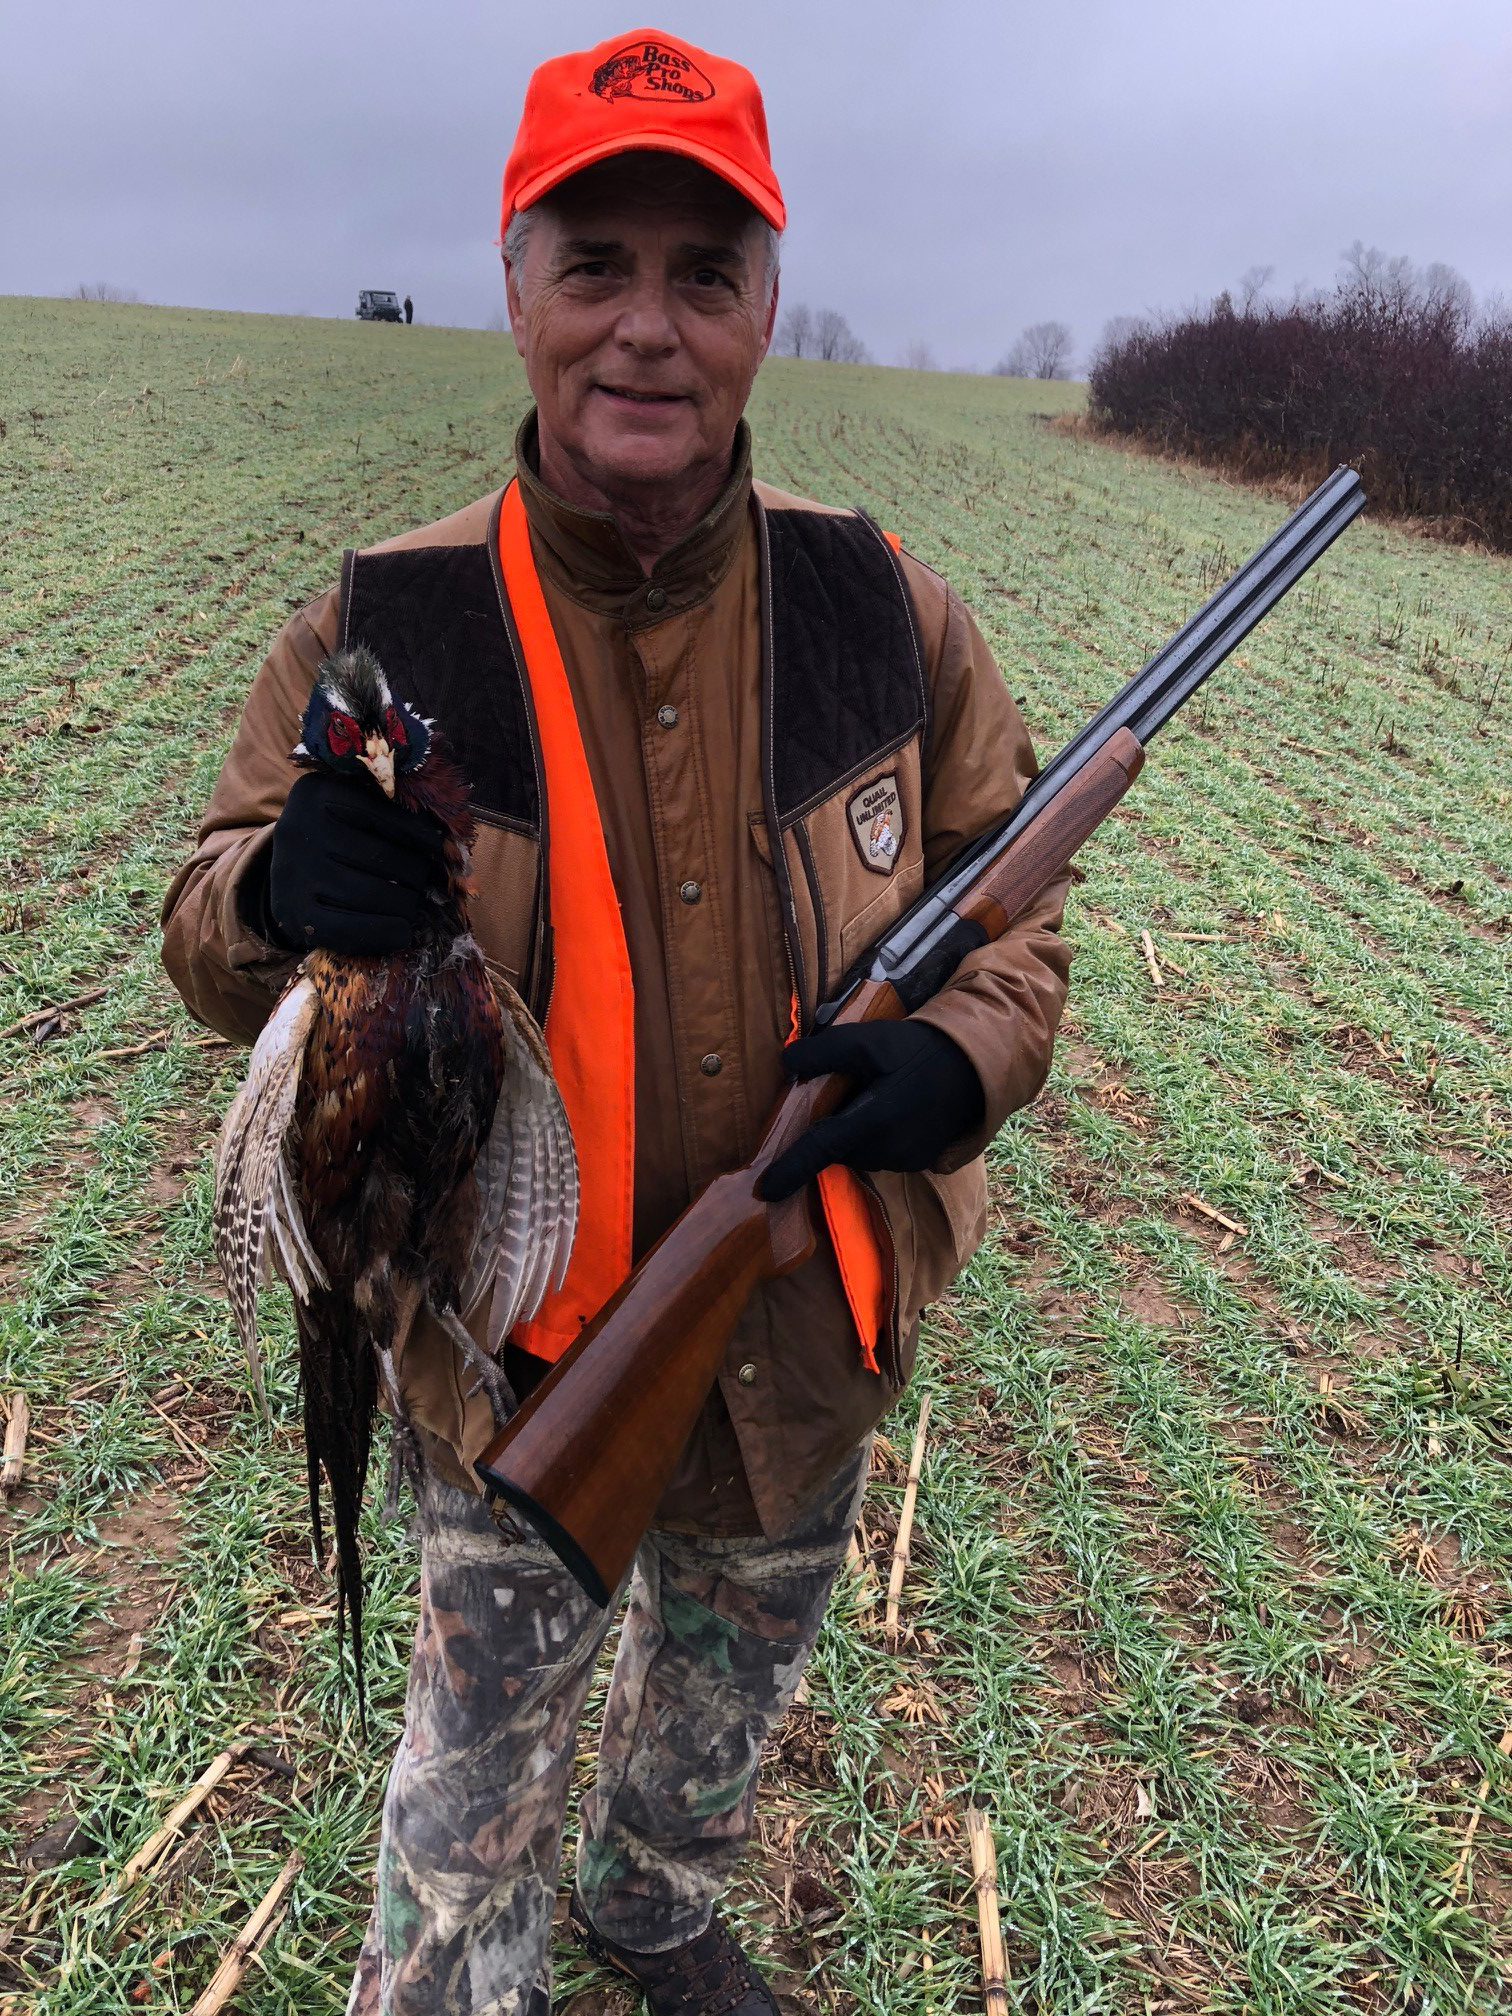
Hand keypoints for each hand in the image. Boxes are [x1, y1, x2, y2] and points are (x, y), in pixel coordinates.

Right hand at [265, 772, 445, 954]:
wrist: (285, 872)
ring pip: (370, 894)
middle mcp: (299, 829)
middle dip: (414, 873)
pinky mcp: (295, 914)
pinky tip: (402, 932)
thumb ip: (385, 810)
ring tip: (412, 904)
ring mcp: (294, 874)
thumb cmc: (332, 835)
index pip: (380, 813)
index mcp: (317, 793)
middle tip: (424, 882)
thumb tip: (446, 842)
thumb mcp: (348, 807)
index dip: (417, 833)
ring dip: (405, 904)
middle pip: (380, 857)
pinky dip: (385, 932)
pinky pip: (350, 929)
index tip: (439, 846)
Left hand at [759, 1019, 985, 1201]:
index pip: (820, 1150)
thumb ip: (825, 1052)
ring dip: (855, 1132)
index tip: (766, 1190)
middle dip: (832, 1128)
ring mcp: (905, 1161)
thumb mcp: (870, 1041)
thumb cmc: (917, 1050)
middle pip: (838, 1149)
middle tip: (845, 1092)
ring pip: (860, 1152)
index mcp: (873, 1122)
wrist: (974, 1067)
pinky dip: (877, 1136)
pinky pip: (883, 1153)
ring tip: (874, 1096)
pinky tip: (892, 1108)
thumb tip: (787, 1064)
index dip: (791, 1170)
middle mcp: (888, 1150)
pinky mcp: (919, 1162)